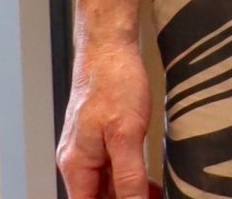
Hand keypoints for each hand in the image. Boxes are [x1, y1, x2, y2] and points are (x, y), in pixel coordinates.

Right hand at [57, 30, 154, 198]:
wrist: (108, 47)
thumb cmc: (112, 82)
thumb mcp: (127, 134)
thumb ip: (128, 175)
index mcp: (76, 166)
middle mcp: (77, 161)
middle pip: (97, 197)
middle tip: (154, 198)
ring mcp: (87, 148)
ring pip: (105, 184)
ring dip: (128, 192)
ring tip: (155, 194)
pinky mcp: (100, 136)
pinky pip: (111, 167)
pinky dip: (128, 177)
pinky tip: (149, 181)